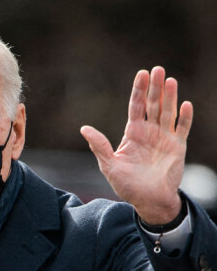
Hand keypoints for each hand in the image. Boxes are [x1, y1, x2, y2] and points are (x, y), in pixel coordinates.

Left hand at [80, 66, 192, 224]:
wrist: (148, 201)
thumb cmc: (127, 185)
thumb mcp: (109, 165)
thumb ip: (99, 146)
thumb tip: (84, 129)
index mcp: (133, 134)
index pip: (136, 107)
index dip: (138, 91)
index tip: (141, 74)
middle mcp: (149, 132)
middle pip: (153, 105)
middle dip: (155, 87)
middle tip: (157, 69)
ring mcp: (164, 138)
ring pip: (168, 112)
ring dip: (170, 97)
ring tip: (170, 80)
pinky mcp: (177, 147)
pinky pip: (182, 129)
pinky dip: (185, 117)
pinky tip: (185, 104)